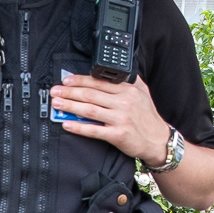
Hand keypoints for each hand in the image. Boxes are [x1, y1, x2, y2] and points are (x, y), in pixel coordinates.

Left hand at [49, 72, 171, 164]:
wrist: (158, 140)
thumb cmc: (148, 117)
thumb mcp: (143, 92)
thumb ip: (129, 81)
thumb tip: (115, 72)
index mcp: (127, 90)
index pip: (99, 82)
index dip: (80, 80)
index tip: (66, 80)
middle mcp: (123, 102)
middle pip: (91, 94)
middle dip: (70, 92)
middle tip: (55, 91)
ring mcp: (120, 119)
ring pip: (90, 110)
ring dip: (70, 106)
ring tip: (57, 104)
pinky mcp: (117, 135)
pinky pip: (94, 130)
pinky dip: (79, 127)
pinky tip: (67, 124)